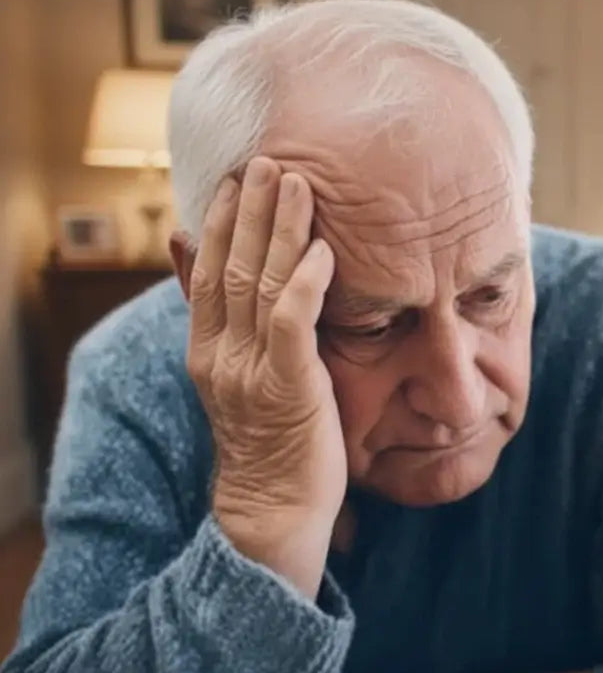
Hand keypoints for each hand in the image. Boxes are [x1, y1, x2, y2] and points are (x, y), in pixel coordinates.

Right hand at [187, 156, 344, 597]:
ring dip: (279, 230)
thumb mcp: (242, 379)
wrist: (272, 511)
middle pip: (231, 265)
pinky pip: (292, 323)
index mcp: (209, 349)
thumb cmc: (271, 444)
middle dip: (248, 210)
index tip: (236, 181)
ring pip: (260, 283)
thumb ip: (230, 327)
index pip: (208, 272)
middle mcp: (221, 353)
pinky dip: (306, 283)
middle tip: (266, 160)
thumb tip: (208, 278)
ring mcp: (251, 369)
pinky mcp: (288, 386)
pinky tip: (324, 250)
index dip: (221, 222)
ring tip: (294, 183)